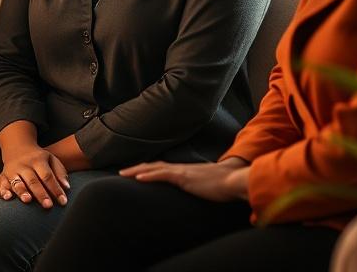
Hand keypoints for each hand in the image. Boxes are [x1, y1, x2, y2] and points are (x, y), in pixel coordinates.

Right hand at [0, 145, 69, 208]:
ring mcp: (13, 170)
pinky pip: (1, 183)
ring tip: (28, 200)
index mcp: (38, 160)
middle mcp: (25, 165)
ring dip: (22, 192)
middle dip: (41, 194)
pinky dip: (3, 191)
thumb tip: (66, 188)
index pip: (48, 176)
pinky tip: (7, 198)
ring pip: (17, 182)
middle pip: (33, 180)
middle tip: (48, 206)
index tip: (63, 202)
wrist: (18, 147)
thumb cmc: (39, 158)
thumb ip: (60, 173)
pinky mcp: (3, 175)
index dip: (55, 189)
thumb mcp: (51, 159)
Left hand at [119, 158, 249, 201]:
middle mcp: (180, 168)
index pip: (161, 168)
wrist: (234, 180)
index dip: (147, 169)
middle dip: (136, 169)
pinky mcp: (184, 177)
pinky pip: (163, 174)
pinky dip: (149, 175)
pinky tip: (138, 178)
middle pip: (153, 166)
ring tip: (123, 175)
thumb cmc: (224, 184)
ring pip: (153, 168)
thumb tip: (196, 191)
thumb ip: (198, 186)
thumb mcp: (207, 185)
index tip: (134, 172)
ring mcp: (181, 171)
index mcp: (185, 170)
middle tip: (121, 173)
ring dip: (136, 171)